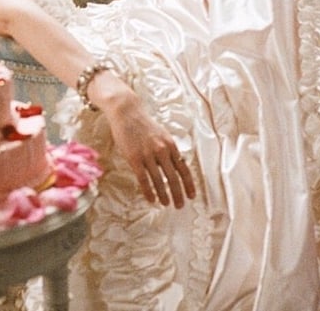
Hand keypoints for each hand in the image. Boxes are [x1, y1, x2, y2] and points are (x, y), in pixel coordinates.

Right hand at [102, 93, 197, 207]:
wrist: (127, 113)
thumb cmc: (144, 125)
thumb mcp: (162, 135)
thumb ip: (168, 150)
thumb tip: (175, 167)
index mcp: (171, 145)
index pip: (184, 169)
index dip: (189, 184)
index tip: (192, 195)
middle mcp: (162, 151)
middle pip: (174, 177)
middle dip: (178, 194)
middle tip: (180, 206)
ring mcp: (148, 155)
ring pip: (160, 180)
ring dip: (164, 195)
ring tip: (166, 204)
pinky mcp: (135, 158)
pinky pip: (144, 179)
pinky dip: (149, 191)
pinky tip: (152, 199)